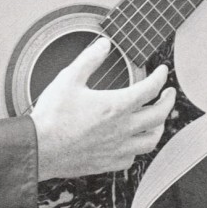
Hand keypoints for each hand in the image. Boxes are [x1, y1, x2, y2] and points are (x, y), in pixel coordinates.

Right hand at [31, 36, 176, 180]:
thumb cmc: (52, 116)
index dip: (159, 77)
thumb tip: (104, 44)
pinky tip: (132, 142)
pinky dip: (137, 148)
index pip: (149, 89)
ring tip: (157, 119)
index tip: (162, 72)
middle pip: (158, 116)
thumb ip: (89, 59)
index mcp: (116, 106)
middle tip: (168, 93)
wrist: (38, 148)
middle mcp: (121, 129)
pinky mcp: (107, 163)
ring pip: (150, 141)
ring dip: (158, 127)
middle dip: (168, 102)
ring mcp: (116, 149)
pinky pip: (132, 158)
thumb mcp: (68, 78)